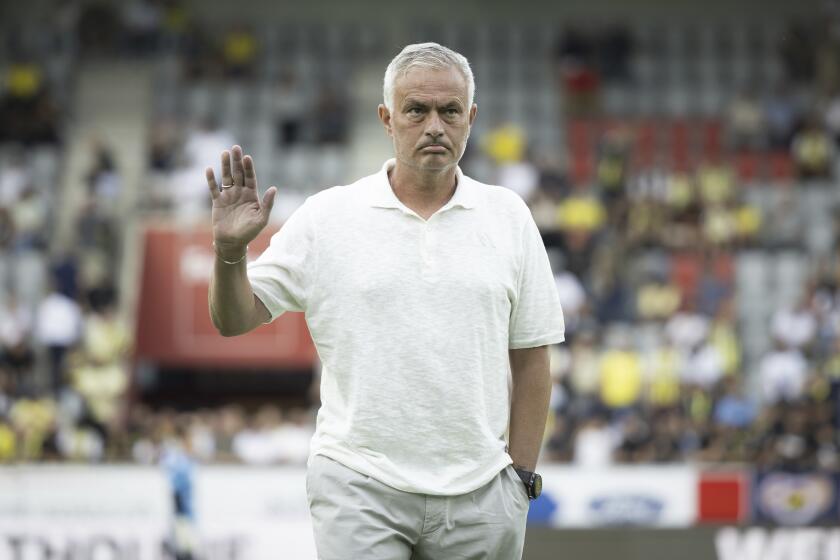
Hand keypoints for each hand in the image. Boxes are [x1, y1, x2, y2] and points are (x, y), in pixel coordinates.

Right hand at [206, 145, 276, 259]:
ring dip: (225, 166)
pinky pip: (213, 188)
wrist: (233, 243)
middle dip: (237, 161)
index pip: (250, 178)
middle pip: (238, 174)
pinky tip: (210, 169)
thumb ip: (267, 204)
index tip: (247, 157)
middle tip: (236, 148)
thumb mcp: (262, 219)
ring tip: (224, 153)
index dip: (248, 168)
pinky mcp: (217, 202)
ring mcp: (228, 196)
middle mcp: (240, 193)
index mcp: (251, 196)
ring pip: (226, 177)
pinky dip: (211, 180)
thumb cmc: (249, 232)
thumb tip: (274, 188)